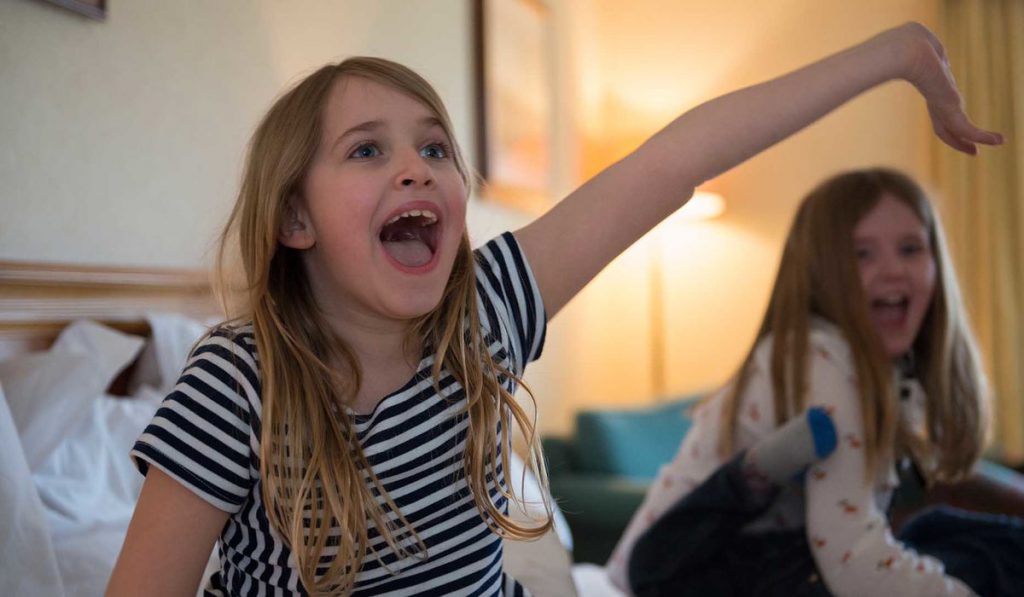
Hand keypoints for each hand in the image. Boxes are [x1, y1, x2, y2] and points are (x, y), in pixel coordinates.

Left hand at [893, 22, 1002, 154]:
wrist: (910, 51)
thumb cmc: (915, 45)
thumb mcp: (929, 53)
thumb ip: (936, 58)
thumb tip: (939, 57)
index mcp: (931, 91)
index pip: (939, 114)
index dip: (948, 125)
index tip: (959, 132)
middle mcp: (936, 102)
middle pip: (945, 128)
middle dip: (959, 140)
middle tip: (974, 151)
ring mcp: (942, 107)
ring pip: (960, 130)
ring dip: (978, 138)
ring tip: (996, 143)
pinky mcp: (950, 110)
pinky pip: (969, 129)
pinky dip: (984, 136)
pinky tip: (1000, 140)